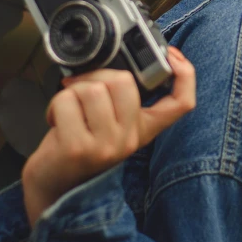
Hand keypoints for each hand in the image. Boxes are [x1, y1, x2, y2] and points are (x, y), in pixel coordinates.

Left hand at [21, 46, 194, 228]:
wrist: (56, 186)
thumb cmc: (81, 146)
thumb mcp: (114, 125)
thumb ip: (123, 100)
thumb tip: (117, 59)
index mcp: (144, 128)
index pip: (182, 103)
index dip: (185, 75)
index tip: (173, 56)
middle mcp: (130, 138)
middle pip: (124, 81)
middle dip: (96, 76)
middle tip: (84, 90)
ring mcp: (106, 145)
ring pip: (92, 89)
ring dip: (72, 91)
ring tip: (70, 110)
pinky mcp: (77, 148)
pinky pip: (67, 101)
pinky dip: (56, 105)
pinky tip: (58, 120)